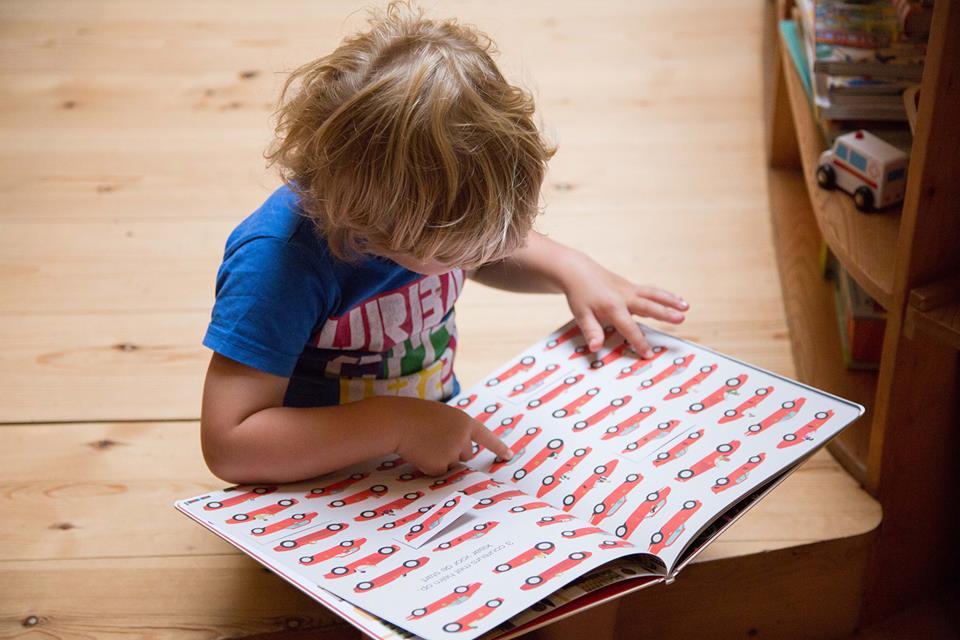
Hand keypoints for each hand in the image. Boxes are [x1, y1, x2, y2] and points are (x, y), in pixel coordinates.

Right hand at [387, 397, 512, 475]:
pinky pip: (438, 471)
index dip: (498, 447)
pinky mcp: (440, 466)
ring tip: (424, 444)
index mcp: (465, 422)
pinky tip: (420, 453)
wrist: (398, 422)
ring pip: (452, 463)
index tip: (509, 456)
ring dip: (441, 458)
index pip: (486, 437)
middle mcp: (463, 438)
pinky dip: (429, 466)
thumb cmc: (416, 416)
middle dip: (453, 450)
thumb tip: (463, 452)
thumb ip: (456, 430)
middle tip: (433, 439)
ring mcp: (453, 453)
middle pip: (466, 453)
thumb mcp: (443, 416)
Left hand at [559, 253, 688, 358]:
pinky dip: (665, 295)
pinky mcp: (632, 286)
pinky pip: (651, 291)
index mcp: (612, 307)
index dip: (639, 341)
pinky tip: (678, 300)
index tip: (648, 354)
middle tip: (681, 319)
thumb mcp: (581, 315)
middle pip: (648, 306)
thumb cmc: (579, 296)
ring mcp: (630, 290)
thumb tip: (595, 348)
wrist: (578, 272)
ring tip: (686, 307)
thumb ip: (591, 331)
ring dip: (670, 300)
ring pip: (653, 294)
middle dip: (665, 313)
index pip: (629, 327)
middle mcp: (625, 297)